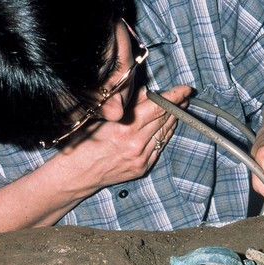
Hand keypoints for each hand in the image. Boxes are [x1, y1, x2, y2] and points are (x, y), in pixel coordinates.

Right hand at [52, 85, 191, 193]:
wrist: (77, 174)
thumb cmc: (84, 142)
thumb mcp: (101, 118)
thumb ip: (127, 106)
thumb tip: (147, 92)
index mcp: (125, 129)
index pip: (157, 108)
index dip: (174, 97)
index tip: (186, 89)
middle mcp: (136, 144)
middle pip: (164, 120)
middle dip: (177, 106)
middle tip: (185, 96)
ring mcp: (141, 158)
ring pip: (164, 134)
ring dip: (173, 120)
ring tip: (179, 108)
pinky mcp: (143, 167)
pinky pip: (160, 147)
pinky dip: (165, 135)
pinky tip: (168, 126)